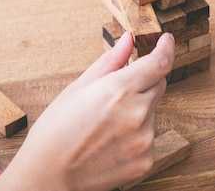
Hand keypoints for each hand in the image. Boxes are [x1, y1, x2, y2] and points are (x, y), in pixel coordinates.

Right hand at [0, 32, 175, 190]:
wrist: (48, 175)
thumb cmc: (56, 129)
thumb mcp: (78, 87)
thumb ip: (110, 61)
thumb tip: (127, 40)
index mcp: (120, 90)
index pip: (159, 63)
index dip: (166, 48)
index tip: (166, 41)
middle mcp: (138, 113)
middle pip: (158, 85)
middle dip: (143, 82)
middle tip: (115, 94)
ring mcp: (144, 139)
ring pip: (152, 112)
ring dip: (138, 110)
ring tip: (106, 124)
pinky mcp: (146, 160)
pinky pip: (149, 137)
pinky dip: (136, 134)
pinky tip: (111, 141)